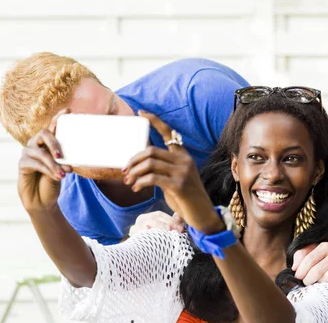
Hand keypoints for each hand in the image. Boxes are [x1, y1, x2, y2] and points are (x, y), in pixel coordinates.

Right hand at [17, 108, 72, 211]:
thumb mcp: (63, 167)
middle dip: (55, 143)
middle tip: (62, 155)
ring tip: (65, 173)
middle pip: (43, 133)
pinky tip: (57, 177)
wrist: (43, 199)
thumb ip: (66, 158)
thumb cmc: (54, 180)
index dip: (59, 117)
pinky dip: (48, 170)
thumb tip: (79, 154)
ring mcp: (27, 153)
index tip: (68, 110)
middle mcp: (36, 143)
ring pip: (41, 153)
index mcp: (47, 142)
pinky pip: (36, 164)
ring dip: (54, 164)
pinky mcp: (22, 164)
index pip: (52, 126)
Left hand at [123, 111, 221, 233]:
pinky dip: (140, 182)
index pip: (169, 132)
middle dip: (133, 160)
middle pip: (151, 151)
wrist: (203, 215)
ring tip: (128, 182)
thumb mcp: (175, 179)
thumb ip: (163, 170)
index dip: (154, 120)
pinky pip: (152, 178)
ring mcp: (182, 172)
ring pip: (150, 164)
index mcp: (183, 156)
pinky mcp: (179, 185)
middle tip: (124, 171)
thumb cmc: (187, 199)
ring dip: (134, 173)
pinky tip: (136, 188)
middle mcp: (184, 160)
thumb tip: (140, 167)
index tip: (141, 112)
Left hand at [292, 242, 327, 285]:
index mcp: (325, 247)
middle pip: (318, 271)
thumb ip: (300, 256)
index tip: (297, 277)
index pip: (310, 259)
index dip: (302, 270)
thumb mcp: (312, 250)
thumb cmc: (326, 256)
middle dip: (308, 279)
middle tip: (306, 283)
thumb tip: (295, 267)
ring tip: (318, 283)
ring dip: (320, 284)